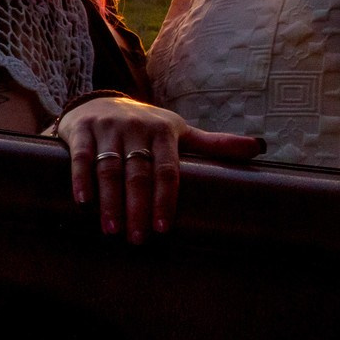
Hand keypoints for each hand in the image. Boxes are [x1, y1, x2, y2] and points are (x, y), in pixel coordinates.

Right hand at [55, 95, 263, 242]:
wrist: (100, 101)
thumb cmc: (146, 125)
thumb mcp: (179, 131)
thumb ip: (214, 144)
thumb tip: (258, 147)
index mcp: (163, 131)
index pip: (167, 170)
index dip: (165, 199)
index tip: (163, 228)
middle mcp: (135, 127)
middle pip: (138, 173)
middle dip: (138, 207)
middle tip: (138, 238)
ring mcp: (107, 127)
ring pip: (109, 168)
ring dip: (110, 201)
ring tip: (111, 230)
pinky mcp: (82, 129)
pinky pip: (81, 156)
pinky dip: (81, 178)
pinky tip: (84, 202)